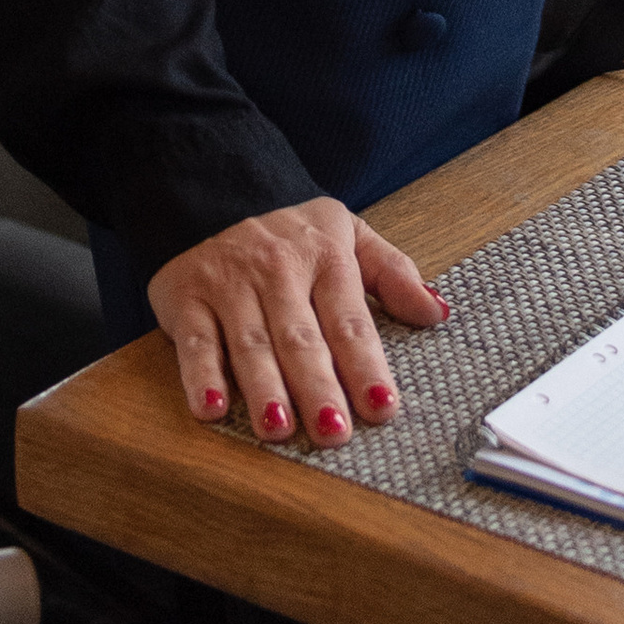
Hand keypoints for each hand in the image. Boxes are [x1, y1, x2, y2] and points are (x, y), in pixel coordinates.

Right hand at [148, 195, 447, 443]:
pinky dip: (200, 375)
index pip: (349, 319)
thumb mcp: (349, 235)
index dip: (366, 364)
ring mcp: (230, 283)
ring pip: (250, 342)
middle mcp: (278, 269)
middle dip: (317, 385)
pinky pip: (194, 341)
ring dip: (265, 387)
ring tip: (279, 429)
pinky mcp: (186, 297)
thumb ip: (393, 274)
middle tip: (334, 432)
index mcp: (325, 256)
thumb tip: (437, 312)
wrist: (213, 190)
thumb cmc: (291, 233)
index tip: (383, 406)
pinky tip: (211, 408)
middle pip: (300, 336)